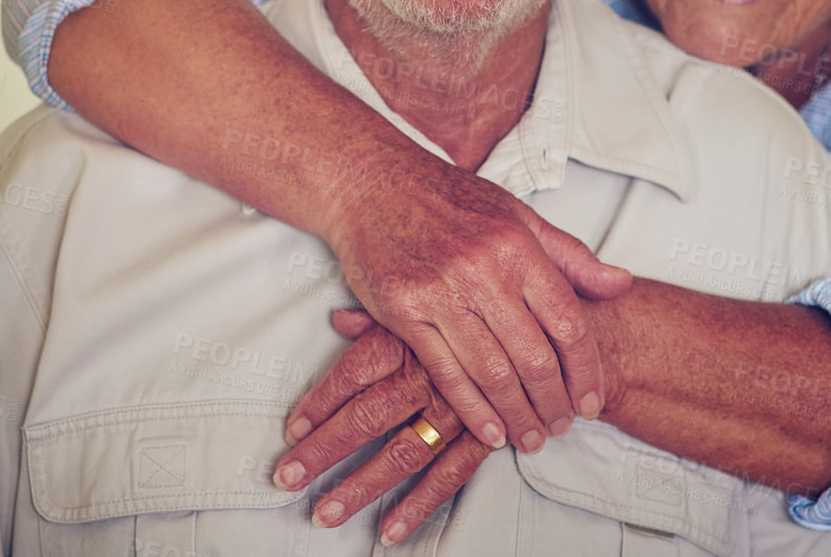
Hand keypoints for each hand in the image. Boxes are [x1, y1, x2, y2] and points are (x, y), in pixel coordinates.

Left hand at [275, 311, 492, 544]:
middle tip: (288, 477)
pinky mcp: (485, 436)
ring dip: (360, 486)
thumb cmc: (475, 306)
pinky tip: (390, 530)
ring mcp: (457, 411)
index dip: (318, 404)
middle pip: (365, 417)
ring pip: (400, 453)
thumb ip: (379, 317)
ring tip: (325, 512)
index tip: (293, 430)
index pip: (351, 375)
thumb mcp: (424, 300)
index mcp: (408, 340)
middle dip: (323, 451)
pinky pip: (449, 476)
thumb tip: (340, 320)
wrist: (542, 318)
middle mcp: (428, 377)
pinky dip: (419, 505)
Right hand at [316, 154, 630, 453]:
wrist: (373, 184)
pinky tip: (491, 430)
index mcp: (518, 246)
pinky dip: (472, 408)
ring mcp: (439, 291)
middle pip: (533, 356)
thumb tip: (621, 283)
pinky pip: (445, 370)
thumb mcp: (518, 215)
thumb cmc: (448, 199)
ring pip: (491, 371)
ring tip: (531, 437)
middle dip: (553, 402)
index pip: (568, 322)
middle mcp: (482, 270)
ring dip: (517, 414)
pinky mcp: (402, 309)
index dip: (585, 370)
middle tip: (561, 426)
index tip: (590, 399)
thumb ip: (570, 257)